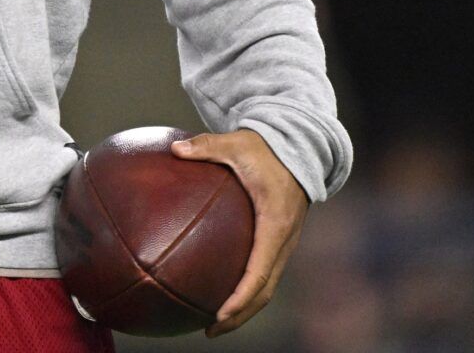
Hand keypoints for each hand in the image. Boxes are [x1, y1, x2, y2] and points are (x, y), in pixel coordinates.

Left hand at [171, 129, 308, 336]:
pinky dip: (244, 288)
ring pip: (265, 286)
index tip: (220, 315)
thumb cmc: (266, 147)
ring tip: (211, 322)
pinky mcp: (278, 239)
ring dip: (243, 308)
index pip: (260, 271)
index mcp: (276, 222)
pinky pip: (262, 271)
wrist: (299, 147)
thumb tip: (173, 149)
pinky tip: (214, 287)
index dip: (241, 297)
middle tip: (210, 329)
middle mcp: (284, 239)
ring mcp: (283, 242)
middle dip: (240, 315)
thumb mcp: (237, 143)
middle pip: (264, 291)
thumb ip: (206, 147)